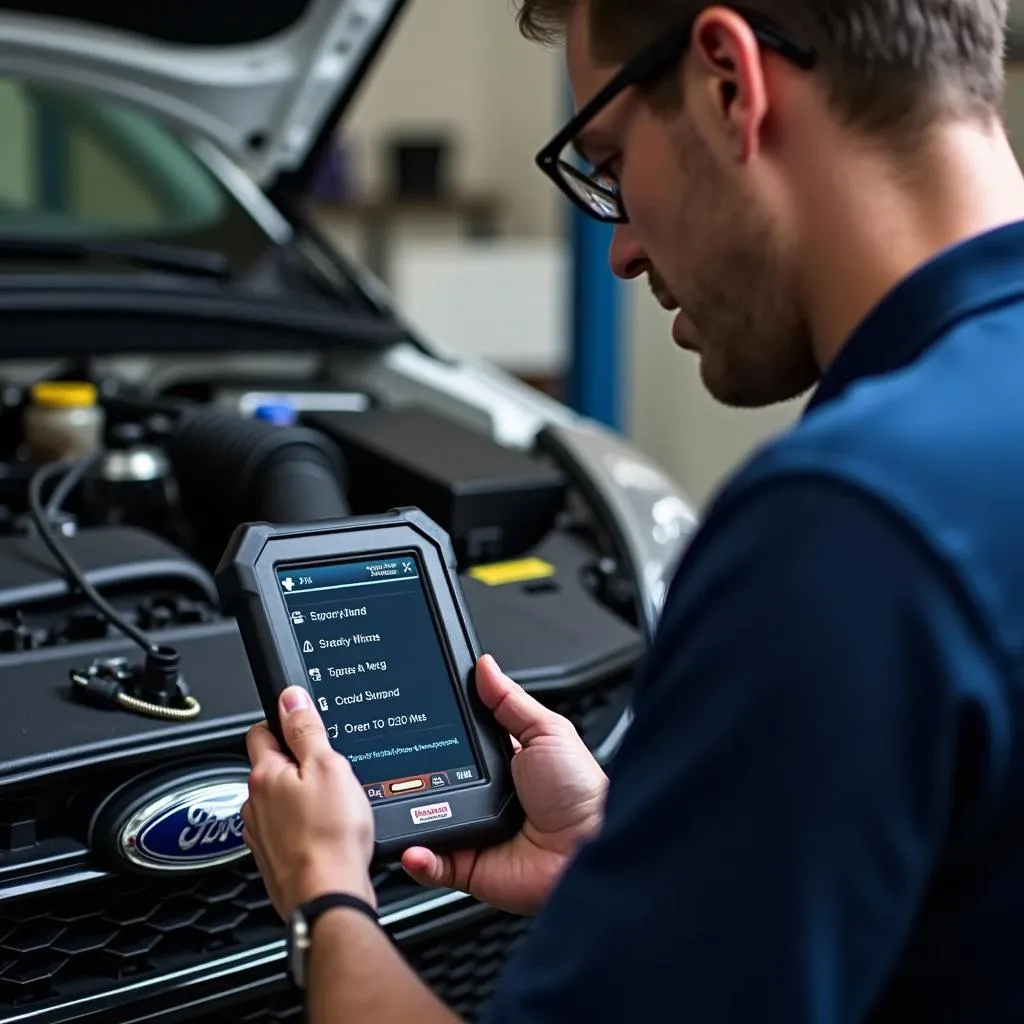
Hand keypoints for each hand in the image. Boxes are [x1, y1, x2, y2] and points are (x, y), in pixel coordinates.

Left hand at [242, 688, 375, 919]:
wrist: (327, 896)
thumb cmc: (330, 837)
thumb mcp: (329, 767)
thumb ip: (307, 730)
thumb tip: (290, 697)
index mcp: (265, 775)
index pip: (261, 731)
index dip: (284, 722)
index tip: (303, 724)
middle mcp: (255, 804)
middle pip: (271, 767)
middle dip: (296, 763)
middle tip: (328, 766)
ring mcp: (261, 834)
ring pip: (278, 801)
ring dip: (299, 797)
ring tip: (331, 803)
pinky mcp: (273, 858)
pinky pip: (285, 830)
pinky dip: (302, 826)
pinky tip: (327, 831)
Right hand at [402, 655, 607, 915]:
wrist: (590, 848)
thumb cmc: (581, 792)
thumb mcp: (547, 732)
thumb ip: (511, 701)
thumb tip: (484, 666)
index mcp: (502, 763)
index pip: (456, 744)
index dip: (436, 733)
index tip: (411, 719)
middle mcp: (484, 797)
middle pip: (434, 780)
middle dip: (414, 773)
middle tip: (398, 761)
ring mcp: (473, 831)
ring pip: (425, 821)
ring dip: (409, 813)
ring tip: (399, 800)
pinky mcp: (468, 867)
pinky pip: (433, 864)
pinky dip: (418, 857)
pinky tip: (412, 846)